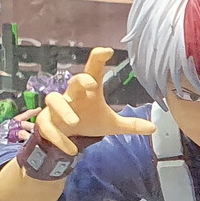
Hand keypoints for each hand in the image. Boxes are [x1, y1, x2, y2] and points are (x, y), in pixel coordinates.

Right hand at [34, 47, 154, 154]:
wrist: (66, 135)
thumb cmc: (88, 121)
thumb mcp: (111, 124)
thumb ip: (130, 124)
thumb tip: (153, 127)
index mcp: (88, 91)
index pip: (93, 70)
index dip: (97, 59)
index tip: (107, 50)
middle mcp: (72, 95)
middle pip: (74, 81)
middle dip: (81, 80)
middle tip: (92, 84)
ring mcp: (57, 107)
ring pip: (53, 100)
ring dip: (64, 110)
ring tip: (74, 122)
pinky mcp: (46, 122)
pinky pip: (47, 126)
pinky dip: (58, 137)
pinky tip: (71, 150)